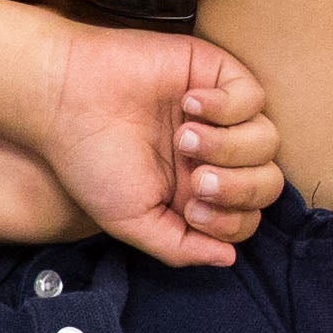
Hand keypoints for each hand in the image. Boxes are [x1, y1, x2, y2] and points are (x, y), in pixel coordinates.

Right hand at [35, 27, 285, 265]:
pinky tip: (187, 103)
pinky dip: (226, 106)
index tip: (189, 208)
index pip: (247, 216)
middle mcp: (213, 154)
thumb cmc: (89, 159)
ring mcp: (219, 114)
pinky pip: (253, 97)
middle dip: (236, 187)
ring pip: (266, 141)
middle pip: (268, 182)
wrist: (64, 100)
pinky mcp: (215, 74)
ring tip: (183, 137)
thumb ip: (179, 247)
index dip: (229, 220)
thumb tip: (229, 258)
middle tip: (195, 177)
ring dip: (227, 146)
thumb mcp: (129, 222)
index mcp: (195, 190)